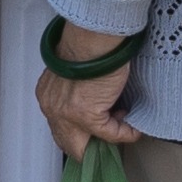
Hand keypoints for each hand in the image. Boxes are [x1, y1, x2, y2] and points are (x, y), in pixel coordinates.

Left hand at [36, 22, 141, 160]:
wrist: (94, 36)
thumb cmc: (89, 42)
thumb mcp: (75, 68)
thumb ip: (76, 88)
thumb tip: (96, 100)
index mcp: (48, 95)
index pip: (59, 126)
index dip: (79, 132)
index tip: (96, 131)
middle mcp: (53, 108)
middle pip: (68, 143)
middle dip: (89, 146)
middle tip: (109, 142)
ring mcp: (68, 114)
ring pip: (86, 144)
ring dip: (107, 140)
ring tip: (123, 129)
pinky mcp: (87, 115)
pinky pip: (110, 133)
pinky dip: (124, 133)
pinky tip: (133, 129)